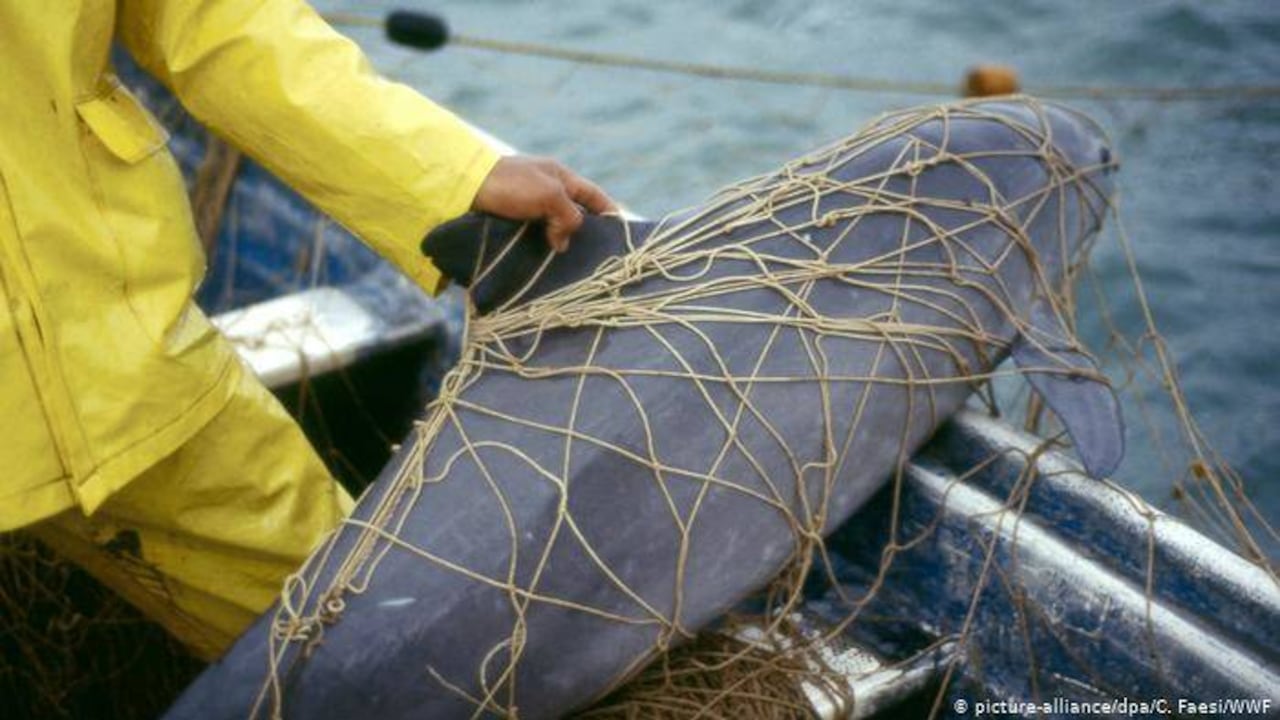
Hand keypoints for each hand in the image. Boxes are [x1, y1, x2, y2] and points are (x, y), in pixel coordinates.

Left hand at [471, 156, 617, 252]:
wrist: (464, 186)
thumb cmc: (510, 184)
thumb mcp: (549, 195)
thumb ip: (568, 216)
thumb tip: (564, 243)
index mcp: (560, 176)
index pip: (593, 195)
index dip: (609, 212)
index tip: (620, 232)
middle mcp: (545, 190)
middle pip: (573, 214)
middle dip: (583, 234)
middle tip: (592, 258)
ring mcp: (526, 206)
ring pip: (552, 229)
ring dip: (558, 245)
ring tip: (566, 268)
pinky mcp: (509, 221)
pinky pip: (532, 237)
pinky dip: (539, 249)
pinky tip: (541, 264)